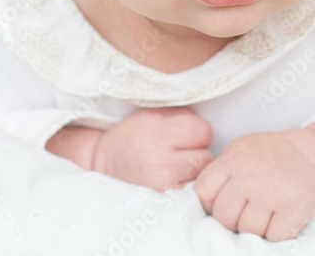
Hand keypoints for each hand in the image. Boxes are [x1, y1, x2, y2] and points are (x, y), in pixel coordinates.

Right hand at [91, 106, 213, 191]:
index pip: (204, 131)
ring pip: (201, 176)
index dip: (196, 131)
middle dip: (197, 151)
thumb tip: (209, 126)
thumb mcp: (154, 114)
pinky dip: (187, 185)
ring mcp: (162, 184)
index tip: (183, 134)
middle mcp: (161, 160)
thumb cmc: (134, 134)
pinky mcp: (162, 201)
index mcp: (159, 132)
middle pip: (206, 156)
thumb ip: (182, 116)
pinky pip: (191, 192)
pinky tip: (174, 178)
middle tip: (179, 150)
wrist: (105, 163)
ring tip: (176, 164)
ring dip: (194, 169)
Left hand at [193, 128, 314, 241]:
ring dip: (256, 229)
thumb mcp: (242, 152)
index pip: (203, 193)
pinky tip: (281, 218)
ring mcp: (272, 191)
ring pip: (247, 230)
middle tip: (248, 212)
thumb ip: (222, 173)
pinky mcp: (294, 207)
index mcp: (233, 159)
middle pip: (223, 216)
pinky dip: (277, 234)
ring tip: (267, 213)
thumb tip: (202, 204)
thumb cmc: (274, 156)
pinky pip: (273, 237)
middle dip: (233, 220)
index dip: (212, 204)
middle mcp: (249, 174)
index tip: (227, 202)